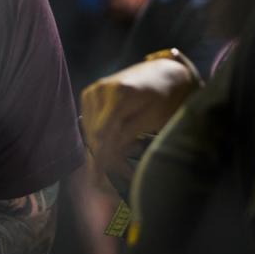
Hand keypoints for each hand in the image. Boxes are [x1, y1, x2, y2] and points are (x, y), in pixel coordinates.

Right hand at [80, 58, 197, 183]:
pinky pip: (90, 124)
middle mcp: (100, 90)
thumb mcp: (153, 118)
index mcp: (119, 94)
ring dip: (106, 148)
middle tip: (125, 174)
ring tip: (129, 157)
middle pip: (94, 134)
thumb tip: (106, 154)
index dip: (102, 157)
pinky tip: (123, 140)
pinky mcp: (89, 95)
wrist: (162, 73)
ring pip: (91, 131)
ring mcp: (92, 91)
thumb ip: (127, 134)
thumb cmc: (165, 97)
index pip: (103, 133)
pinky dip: (103, 137)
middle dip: (107, 157)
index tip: (101, 180)